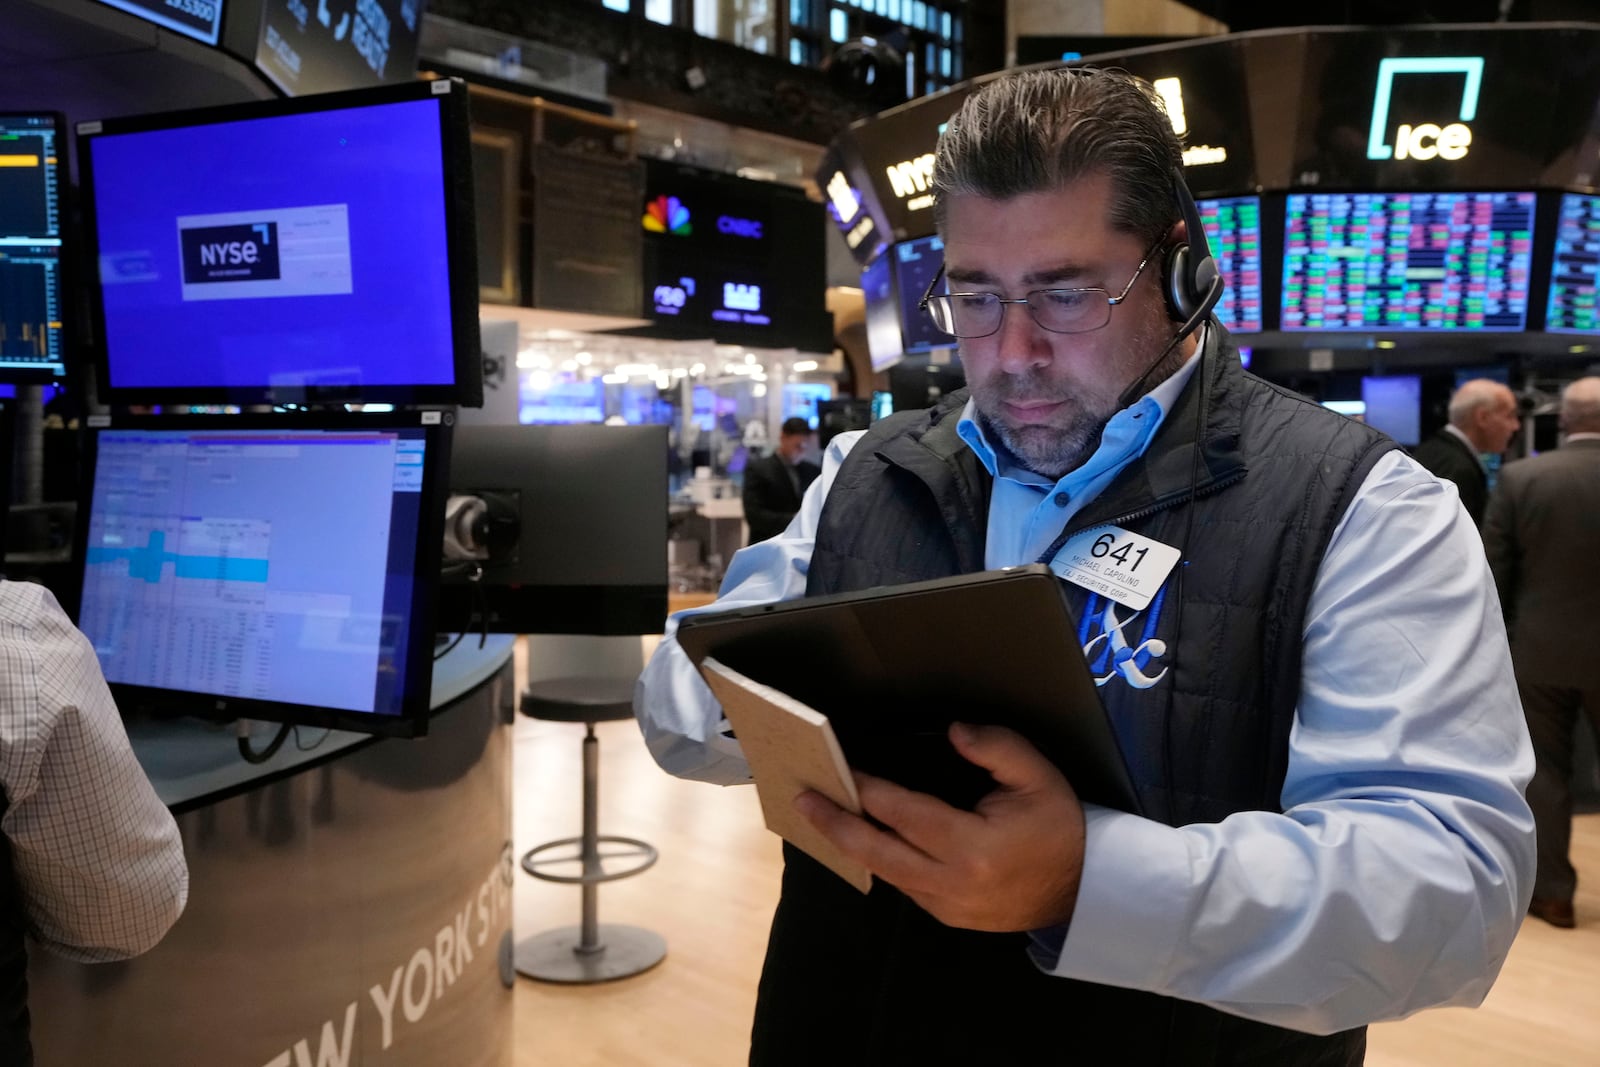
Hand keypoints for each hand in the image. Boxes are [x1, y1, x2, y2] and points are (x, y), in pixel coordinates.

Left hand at [795, 722, 1085, 931]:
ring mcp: (946, 906)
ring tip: (820, 815)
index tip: (841, 770)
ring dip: (850, 843)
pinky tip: (860, 838)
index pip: (904, 813)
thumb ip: (995, 747)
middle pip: (877, 852)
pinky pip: (903, 885)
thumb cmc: (1060, 827)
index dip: (868, 790)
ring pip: (885, 873)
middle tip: (802, 800)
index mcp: (973, 846)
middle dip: (835, 823)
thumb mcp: (1037, 776)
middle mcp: (952, 882)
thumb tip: (954, 733)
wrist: (1085, 890)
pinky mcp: (947, 917)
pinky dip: (879, 860)